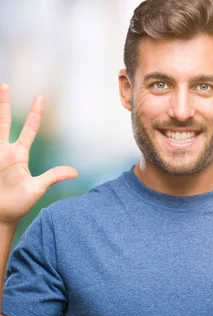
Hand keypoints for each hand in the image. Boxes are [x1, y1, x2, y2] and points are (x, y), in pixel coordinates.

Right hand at [0, 84, 77, 225]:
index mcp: (18, 155)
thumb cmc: (17, 204)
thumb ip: (53, 177)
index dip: (34, 114)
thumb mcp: (37, 188)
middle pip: (1, 122)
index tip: (41, 98)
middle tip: (5, 85)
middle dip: (3, 104)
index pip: (28, 130)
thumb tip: (75, 172)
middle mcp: (3, 152)